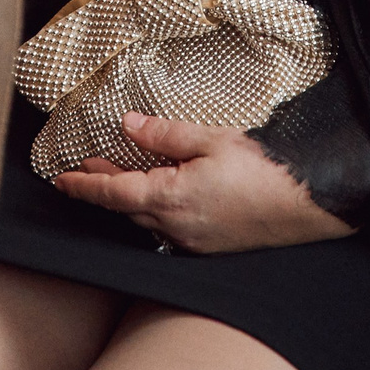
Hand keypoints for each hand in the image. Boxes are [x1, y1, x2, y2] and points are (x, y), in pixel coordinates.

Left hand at [51, 110, 355, 253]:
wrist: (307, 206)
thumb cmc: (266, 171)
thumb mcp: (212, 139)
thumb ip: (165, 133)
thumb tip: (130, 125)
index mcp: (170, 198)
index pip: (113, 192)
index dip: (85, 184)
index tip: (62, 178)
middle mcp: (174, 227)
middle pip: (125, 207)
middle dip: (104, 185)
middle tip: (86, 166)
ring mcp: (190, 240)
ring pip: (145, 218)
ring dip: (128, 196)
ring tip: (119, 172)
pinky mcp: (207, 244)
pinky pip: (167, 227)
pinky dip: (153, 207)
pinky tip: (160, 190)